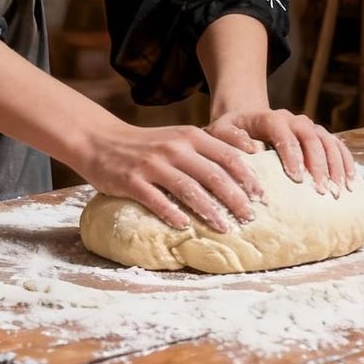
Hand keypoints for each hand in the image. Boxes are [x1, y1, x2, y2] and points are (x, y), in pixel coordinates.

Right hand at [81, 120, 267, 233]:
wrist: (100, 140)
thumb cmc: (147, 144)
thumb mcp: (179, 136)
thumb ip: (209, 147)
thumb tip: (249, 159)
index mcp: (189, 136)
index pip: (227, 155)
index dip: (248, 176)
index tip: (263, 196)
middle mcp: (173, 147)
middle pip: (213, 174)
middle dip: (235, 198)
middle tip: (250, 218)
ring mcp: (152, 164)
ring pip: (188, 188)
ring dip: (210, 210)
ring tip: (225, 227)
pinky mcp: (131, 180)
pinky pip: (156, 200)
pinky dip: (172, 214)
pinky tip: (184, 227)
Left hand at [207, 104, 355, 194]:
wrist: (244, 120)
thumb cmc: (229, 132)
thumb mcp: (220, 133)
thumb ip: (231, 139)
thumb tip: (253, 151)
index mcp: (268, 117)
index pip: (283, 131)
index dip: (291, 152)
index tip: (296, 178)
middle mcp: (292, 119)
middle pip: (310, 136)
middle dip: (318, 164)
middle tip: (321, 191)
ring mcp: (307, 126)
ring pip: (328, 140)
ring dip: (336, 165)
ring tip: (340, 191)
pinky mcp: (318, 136)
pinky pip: (337, 145)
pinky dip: (346, 162)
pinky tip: (351, 182)